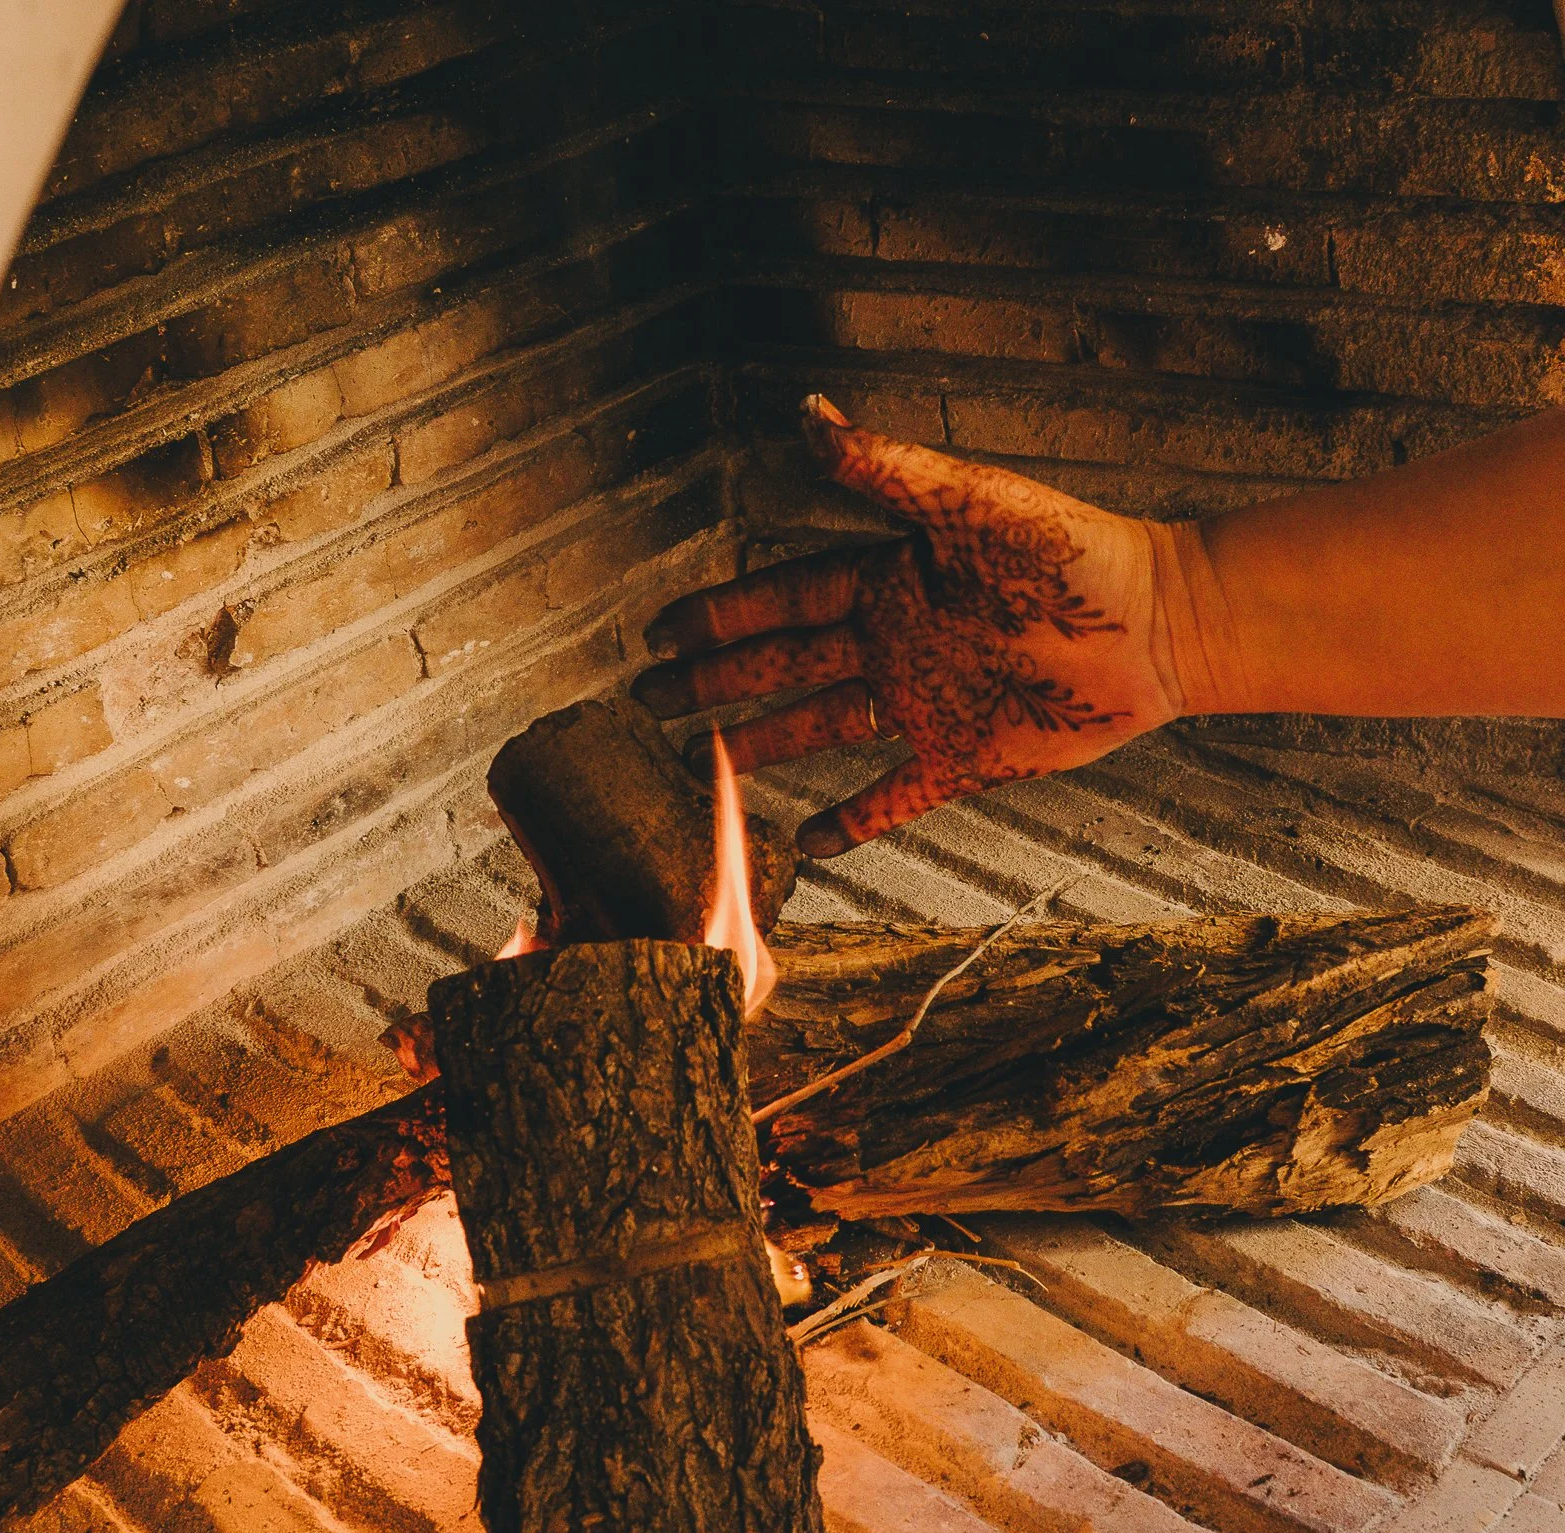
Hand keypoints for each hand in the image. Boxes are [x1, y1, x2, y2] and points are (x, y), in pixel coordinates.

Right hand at [632, 396, 1183, 855]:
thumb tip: (803, 415)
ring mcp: (925, 703)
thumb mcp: (968, 502)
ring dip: (763, 745)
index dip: (719, 614)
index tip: (660, 631)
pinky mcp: (965, 757)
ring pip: (821, 728)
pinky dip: (854, 819)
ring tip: (706, 764)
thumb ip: (882, 470)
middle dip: (715, 683)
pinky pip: (895, 795)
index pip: (780, 599)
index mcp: (887, 577)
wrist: (1157, 625)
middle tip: (651, 704)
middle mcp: (894, 641)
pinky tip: (810, 841)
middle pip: (783, 666)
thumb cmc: (1071, 552)